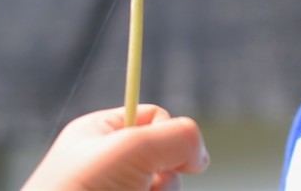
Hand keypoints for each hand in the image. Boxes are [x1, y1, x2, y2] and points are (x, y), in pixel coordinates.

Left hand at [22, 104, 209, 190]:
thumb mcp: (130, 148)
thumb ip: (176, 137)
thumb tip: (200, 154)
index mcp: (100, 135)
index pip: (154, 117)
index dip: (170, 133)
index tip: (180, 156)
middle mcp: (109, 166)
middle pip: (166, 161)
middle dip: (165, 179)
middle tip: (143, 187)